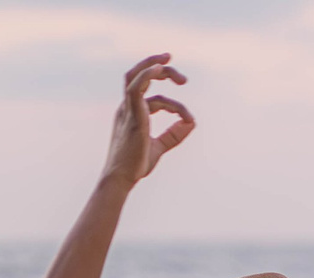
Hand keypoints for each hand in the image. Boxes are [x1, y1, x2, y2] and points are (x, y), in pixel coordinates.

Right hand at [103, 54, 194, 186]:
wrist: (121, 178)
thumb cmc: (136, 164)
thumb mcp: (160, 146)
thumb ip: (174, 134)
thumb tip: (192, 122)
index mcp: (133, 114)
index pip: (155, 99)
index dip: (174, 106)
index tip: (189, 119)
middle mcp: (128, 107)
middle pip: (141, 78)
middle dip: (160, 69)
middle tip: (182, 78)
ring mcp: (127, 109)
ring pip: (135, 76)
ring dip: (154, 66)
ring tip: (172, 64)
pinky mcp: (131, 114)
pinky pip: (136, 87)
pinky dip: (147, 74)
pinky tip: (160, 68)